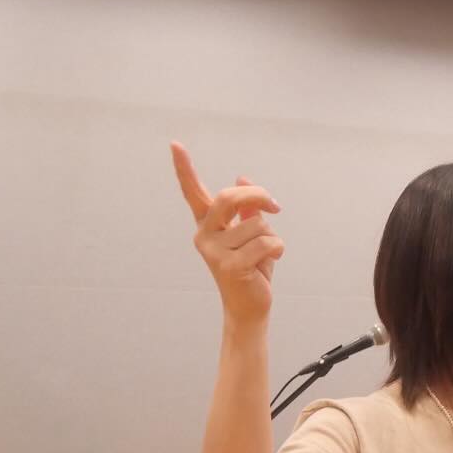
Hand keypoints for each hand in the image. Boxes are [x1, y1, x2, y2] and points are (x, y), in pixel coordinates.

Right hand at [171, 142, 283, 325]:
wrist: (249, 308)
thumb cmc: (251, 269)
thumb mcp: (250, 234)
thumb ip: (246, 209)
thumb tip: (242, 178)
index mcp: (207, 225)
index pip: (193, 193)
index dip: (184, 169)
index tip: (174, 144)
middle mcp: (205, 236)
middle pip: (229, 197)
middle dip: (258, 196)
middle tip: (275, 205)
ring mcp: (215, 252)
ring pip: (258, 224)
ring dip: (271, 237)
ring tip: (263, 256)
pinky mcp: (231, 266)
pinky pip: (267, 242)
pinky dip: (278, 249)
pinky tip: (269, 263)